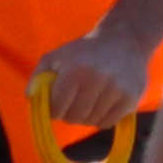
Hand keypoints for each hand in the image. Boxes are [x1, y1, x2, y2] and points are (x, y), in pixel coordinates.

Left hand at [36, 32, 151, 130]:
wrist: (124, 39)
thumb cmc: (83, 51)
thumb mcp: (56, 56)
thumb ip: (38, 77)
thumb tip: (31, 98)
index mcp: (75, 69)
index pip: (57, 107)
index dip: (53, 109)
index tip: (56, 104)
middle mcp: (97, 79)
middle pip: (74, 117)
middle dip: (68, 114)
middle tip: (72, 103)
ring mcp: (117, 89)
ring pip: (91, 121)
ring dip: (85, 116)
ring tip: (88, 99)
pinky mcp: (131, 98)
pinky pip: (108, 123)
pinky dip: (101, 118)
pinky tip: (102, 103)